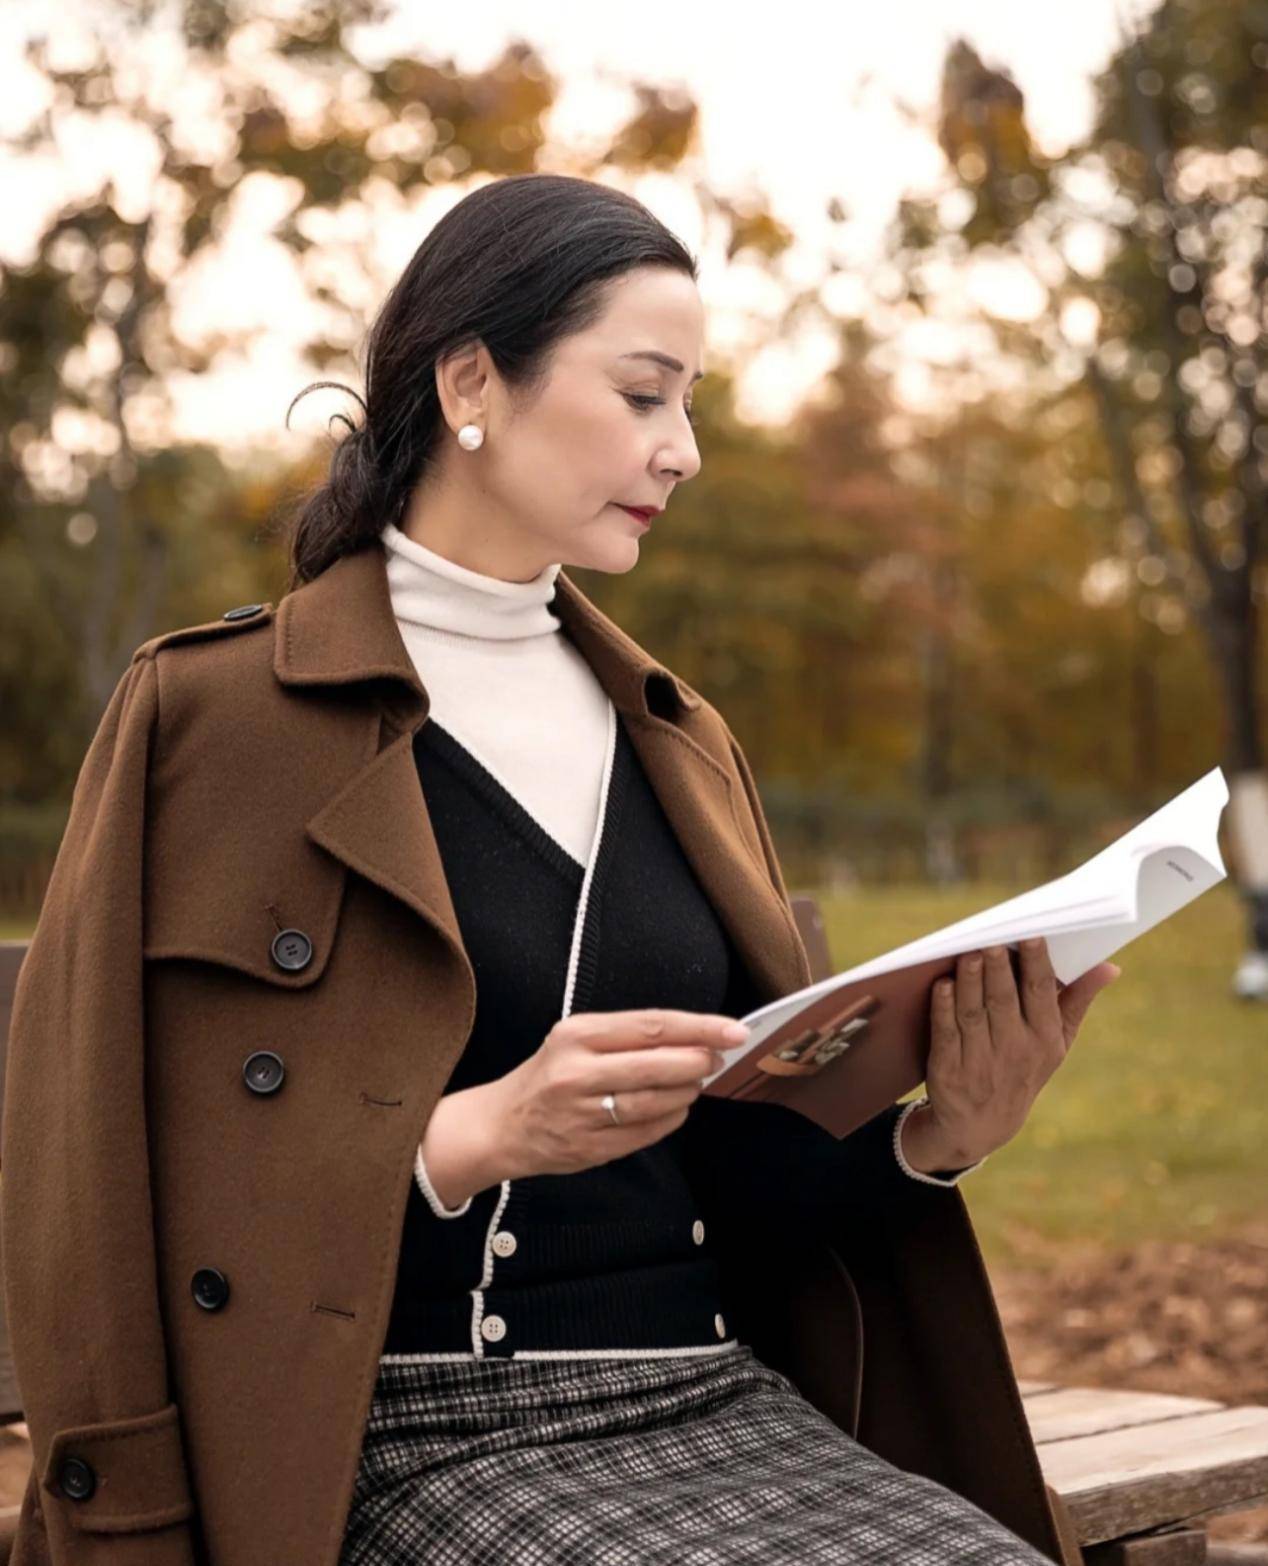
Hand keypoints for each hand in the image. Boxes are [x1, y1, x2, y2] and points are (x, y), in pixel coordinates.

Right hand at [484, 1008, 745, 1179]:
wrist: (501, 1125)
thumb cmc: (549, 1076)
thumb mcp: (576, 1040)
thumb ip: (629, 1037)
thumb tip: (696, 1038)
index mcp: (576, 1035)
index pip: (651, 1026)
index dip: (699, 1027)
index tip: (734, 1030)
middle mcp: (576, 1072)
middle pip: (657, 1065)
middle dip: (698, 1061)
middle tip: (719, 1058)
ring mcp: (581, 1114)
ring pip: (654, 1102)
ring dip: (686, 1092)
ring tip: (696, 1083)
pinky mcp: (588, 1148)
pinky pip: (645, 1134)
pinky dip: (671, 1120)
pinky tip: (677, 1109)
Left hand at [915, 939, 1120, 1167]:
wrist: (981, 1124)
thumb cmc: (1024, 1066)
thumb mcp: (1057, 1042)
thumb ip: (1077, 1000)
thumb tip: (1110, 967)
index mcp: (1044, 1039)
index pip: (1040, 994)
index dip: (1036, 964)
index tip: (1031, 935)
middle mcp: (1014, 1050)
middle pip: (1004, 1001)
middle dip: (999, 969)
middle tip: (994, 939)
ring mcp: (979, 1062)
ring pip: (973, 1014)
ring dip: (970, 982)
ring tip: (969, 953)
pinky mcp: (947, 1070)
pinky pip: (945, 1033)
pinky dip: (942, 1008)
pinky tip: (941, 984)